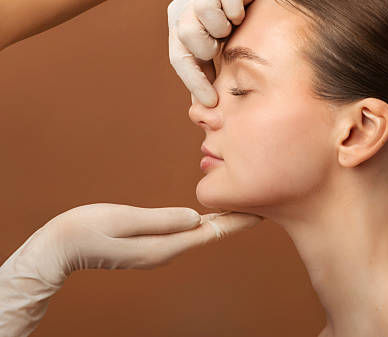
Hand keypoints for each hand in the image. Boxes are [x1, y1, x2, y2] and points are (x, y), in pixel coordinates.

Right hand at [42, 203, 261, 283]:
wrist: (57, 248)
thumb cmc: (85, 230)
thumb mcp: (122, 220)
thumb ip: (160, 220)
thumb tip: (196, 218)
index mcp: (162, 246)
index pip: (211, 233)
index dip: (238, 221)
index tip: (262, 211)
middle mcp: (165, 251)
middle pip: (210, 234)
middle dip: (236, 220)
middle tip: (262, 203)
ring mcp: (158, 249)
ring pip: (199, 233)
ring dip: (222, 220)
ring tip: (244, 205)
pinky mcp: (150, 243)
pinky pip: (184, 231)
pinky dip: (203, 221)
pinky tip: (210, 214)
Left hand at [167, 0, 271, 106]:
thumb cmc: (225, 18)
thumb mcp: (213, 46)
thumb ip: (207, 72)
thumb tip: (207, 109)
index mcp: (179, 28)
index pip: (179, 59)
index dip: (194, 83)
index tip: (212, 102)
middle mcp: (187, 9)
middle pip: (187, 34)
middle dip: (208, 48)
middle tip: (221, 46)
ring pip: (205, 14)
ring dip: (223, 27)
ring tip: (231, 27)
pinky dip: (237, 11)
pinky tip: (241, 13)